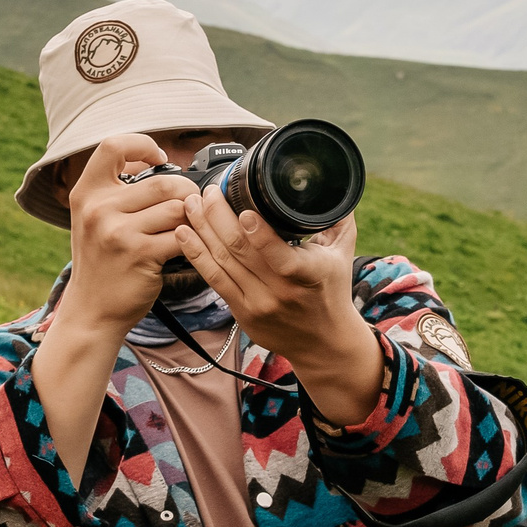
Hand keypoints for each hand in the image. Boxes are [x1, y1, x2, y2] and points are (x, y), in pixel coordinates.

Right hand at [58, 134, 196, 336]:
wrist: (91, 309)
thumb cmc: (101, 261)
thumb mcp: (93, 218)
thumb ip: (116, 190)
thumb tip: (157, 160)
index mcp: (86, 193)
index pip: (113, 146)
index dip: (142, 144)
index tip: (158, 159)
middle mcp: (98, 209)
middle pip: (163, 181)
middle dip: (186, 192)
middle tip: (188, 204)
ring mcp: (118, 232)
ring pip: (178, 207)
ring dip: (192, 217)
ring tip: (187, 227)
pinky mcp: (140, 255)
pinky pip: (182, 235)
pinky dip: (192, 239)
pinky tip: (186, 245)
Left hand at [175, 197, 383, 425]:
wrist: (322, 342)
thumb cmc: (332, 292)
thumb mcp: (342, 254)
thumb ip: (338, 220)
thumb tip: (334, 184)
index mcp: (308, 274)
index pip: (279, 255)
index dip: (258, 232)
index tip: (244, 208)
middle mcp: (280, 291)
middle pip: (240, 250)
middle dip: (217, 216)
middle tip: (206, 192)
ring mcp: (257, 303)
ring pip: (221, 261)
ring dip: (201, 230)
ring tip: (190, 204)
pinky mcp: (241, 312)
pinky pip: (213, 279)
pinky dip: (196, 254)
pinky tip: (184, 233)